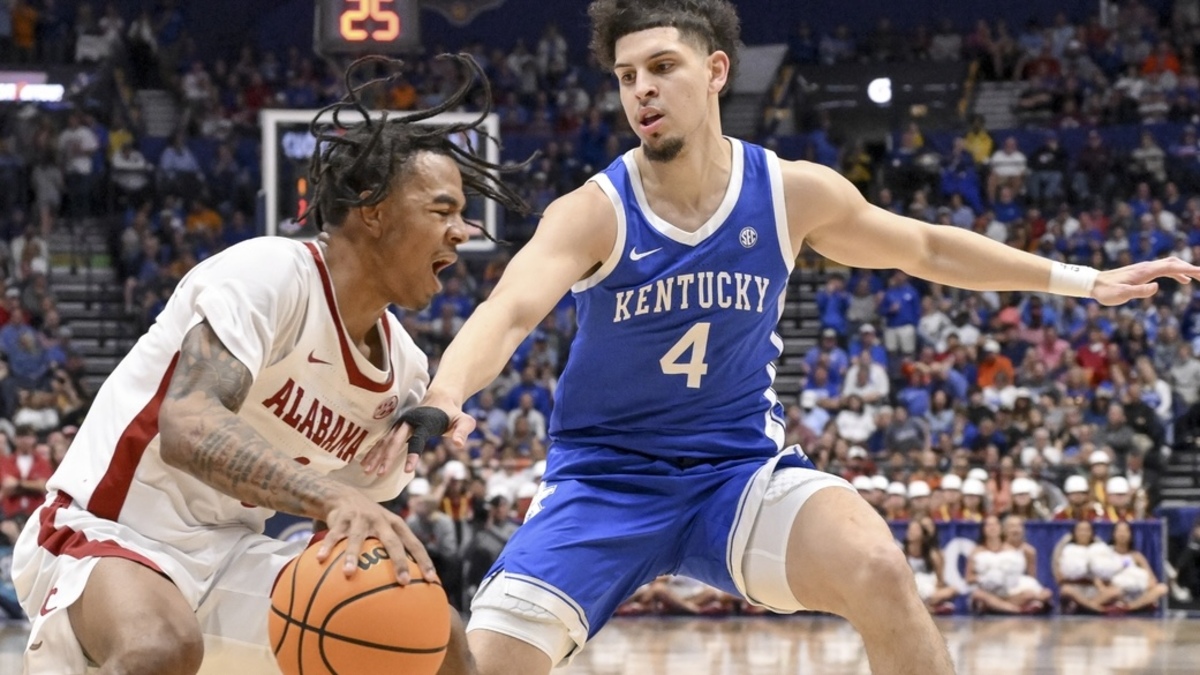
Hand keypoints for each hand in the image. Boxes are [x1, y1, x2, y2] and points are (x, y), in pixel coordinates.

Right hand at [315, 486, 437, 583]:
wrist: (344, 495)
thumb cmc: (370, 521)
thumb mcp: (384, 529)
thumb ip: (392, 550)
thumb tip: (404, 584)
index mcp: (395, 525)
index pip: (414, 544)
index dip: (424, 561)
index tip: (432, 580)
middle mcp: (381, 521)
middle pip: (393, 542)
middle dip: (399, 562)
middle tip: (404, 581)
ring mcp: (361, 520)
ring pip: (357, 539)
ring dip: (353, 556)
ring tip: (349, 574)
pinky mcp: (341, 519)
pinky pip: (333, 536)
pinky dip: (327, 547)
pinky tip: (320, 560)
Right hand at [360, 391, 476, 475]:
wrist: (440, 398)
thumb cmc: (454, 413)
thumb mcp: (464, 420)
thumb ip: (463, 431)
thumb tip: (459, 444)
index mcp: (424, 422)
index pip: (417, 440)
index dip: (413, 454)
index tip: (408, 470)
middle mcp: (409, 422)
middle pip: (396, 440)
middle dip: (387, 457)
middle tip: (379, 473)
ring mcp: (401, 424)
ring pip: (385, 440)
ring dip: (376, 455)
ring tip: (367, 470)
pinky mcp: (396, 427)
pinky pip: (383, 440)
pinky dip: (374, 451)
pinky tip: (366, 464)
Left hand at [1092, 257, 1199, 305]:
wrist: (1093, 283)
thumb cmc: (1106, 291)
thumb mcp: (1121, 295)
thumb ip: (1138, 291)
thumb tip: (1157, 287)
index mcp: (1145, 272)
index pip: (1172, 268)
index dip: (1189, 270)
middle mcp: (1147, 267)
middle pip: (1175, 263)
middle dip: (1192, 268)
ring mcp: (1145, 268)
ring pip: (1171, 265)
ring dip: (1186, 269)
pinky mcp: (1143, 272)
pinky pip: (1165, 269)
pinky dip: (1177, 273)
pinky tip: (1184, 281)